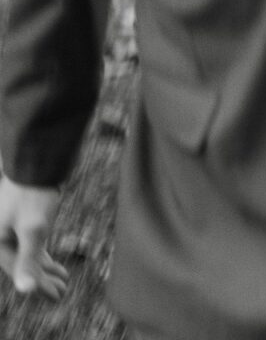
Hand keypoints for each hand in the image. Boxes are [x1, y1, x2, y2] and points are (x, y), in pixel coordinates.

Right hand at [0, 176, 66, 299]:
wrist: (34, 164)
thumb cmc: (33, 195)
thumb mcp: (34, 229)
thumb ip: (29, 260)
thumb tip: (25, 290)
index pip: (20, 272)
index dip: (41, 286)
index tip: (59, 295)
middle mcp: (0, 239)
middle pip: (23, 266)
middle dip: (44, 280)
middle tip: (64, 292)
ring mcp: (10, 231)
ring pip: (28, 256)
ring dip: (45, 270)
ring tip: (64, 280)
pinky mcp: (22, 222)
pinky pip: (31, 245)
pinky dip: (42, 256)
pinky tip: (54, 265)